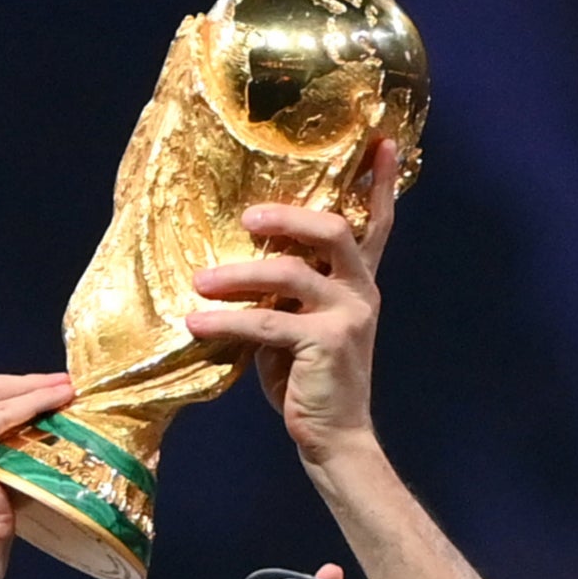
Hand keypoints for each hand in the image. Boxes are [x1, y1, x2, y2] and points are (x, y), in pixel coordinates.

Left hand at [184, 142, 399, 465]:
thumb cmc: (311, 382)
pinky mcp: (325, 343)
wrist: (335, 439)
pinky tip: (196, 325)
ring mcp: (347, 316)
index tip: (381, 139)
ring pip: (290, 273)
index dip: (378, 182)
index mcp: (359, 283)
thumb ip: (288, 293)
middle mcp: (360, 292)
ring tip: (200, 282)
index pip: (375, 223)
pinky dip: (226, 322)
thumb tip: (241, 263)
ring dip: (238, 275)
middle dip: (286, 218)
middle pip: (332, 229)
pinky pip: (267, 321)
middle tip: (247, 220)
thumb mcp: (300, 327)